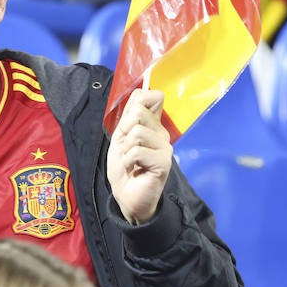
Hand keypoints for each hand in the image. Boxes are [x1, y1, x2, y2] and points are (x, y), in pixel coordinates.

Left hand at [107, 89, 172, 224]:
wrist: (126, 196)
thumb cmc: (124, 167)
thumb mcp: (121, 136)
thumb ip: (129, 115)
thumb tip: (139, 90)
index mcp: (153, 125)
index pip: (152, 97)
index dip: (136, 105)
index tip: (128, 125)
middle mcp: (162, 134)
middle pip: (139, 111)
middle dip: (124, 130)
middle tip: (126, 148)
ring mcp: (165, 148)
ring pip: (137, 131)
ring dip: (125, 148)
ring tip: (130, 160)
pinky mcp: (163, 163)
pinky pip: (137, 151)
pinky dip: (128, 161)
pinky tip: (134, 169)